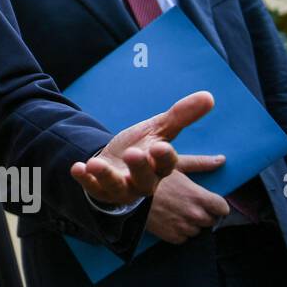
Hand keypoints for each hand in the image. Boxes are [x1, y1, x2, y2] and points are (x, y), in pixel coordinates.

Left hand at [72, 91, 214, 205]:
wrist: (116, 163)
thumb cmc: (142, 147)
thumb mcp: (159, 129)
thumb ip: (181, 115)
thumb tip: (208, 96)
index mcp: (160, 166)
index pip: (167, 164)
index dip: (164, 157)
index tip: (160, 146)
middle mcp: (143, 180)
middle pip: (145, 179)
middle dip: (140, 167)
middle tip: (132, 153)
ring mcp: (121, 187)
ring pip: (118, 186)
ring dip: (106, 175)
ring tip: (95, 163)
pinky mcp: (100, 190)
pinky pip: (92, 188)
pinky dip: (85, 179)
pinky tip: (78, 167)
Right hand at [145, 154, 229, 243]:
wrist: (124, 192)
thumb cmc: (151, 175)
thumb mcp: (175, 164)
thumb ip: (201, 163)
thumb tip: (222, 160)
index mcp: (198, 196)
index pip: (222, 208)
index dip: (216, 204)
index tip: (206, 200)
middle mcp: (194, 214)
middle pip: (211, 220)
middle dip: (203, 213)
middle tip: (187, 204)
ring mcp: (183, 227)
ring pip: (197, 230)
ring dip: (190, 223)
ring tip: (176, 211)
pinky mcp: (171, 237)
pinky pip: (184, 238)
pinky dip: (179, 232)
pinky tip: (168, 219)